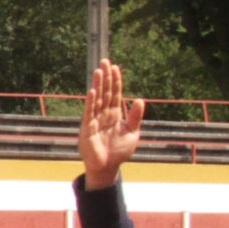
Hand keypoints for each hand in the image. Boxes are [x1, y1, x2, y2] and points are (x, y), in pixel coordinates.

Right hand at [78, 60, 143, 188]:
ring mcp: (95, 119)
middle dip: (106, 77)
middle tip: (105, 61)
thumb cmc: (119, 151)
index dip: (116, 81)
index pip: (116, 94)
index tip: (116, 67)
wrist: (108, 167)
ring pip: (97, 99)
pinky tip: (93, 91)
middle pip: (106, 92)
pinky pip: (89, 112)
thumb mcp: (132, 133)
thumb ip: (136, 117)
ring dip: (98, 85)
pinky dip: (91, 102)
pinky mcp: (87, 128)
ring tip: (98, 71)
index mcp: (116, 114)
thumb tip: (141, 99)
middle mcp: (105, 114)